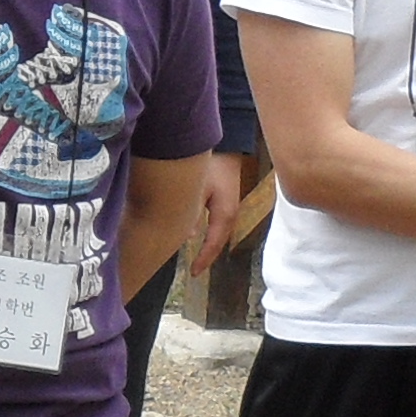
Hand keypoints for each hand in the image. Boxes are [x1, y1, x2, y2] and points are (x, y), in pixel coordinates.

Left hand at [185, 152, 251, 282]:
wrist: (225, 143)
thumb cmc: (210, 164)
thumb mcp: (197, 190)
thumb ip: (190, 213)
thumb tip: (186, 235)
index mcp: (225, 213)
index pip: (214, 244)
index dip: (203, 260)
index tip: (193, 274)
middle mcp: (230, 211)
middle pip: (218, 241)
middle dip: (206, 255)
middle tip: (194, 270)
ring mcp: (228, 204)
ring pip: (218, 232)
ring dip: (208, 244)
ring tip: (196, 257)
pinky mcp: (223, 196)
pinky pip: (216, 221)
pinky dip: (207, 231)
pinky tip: (194, 232)